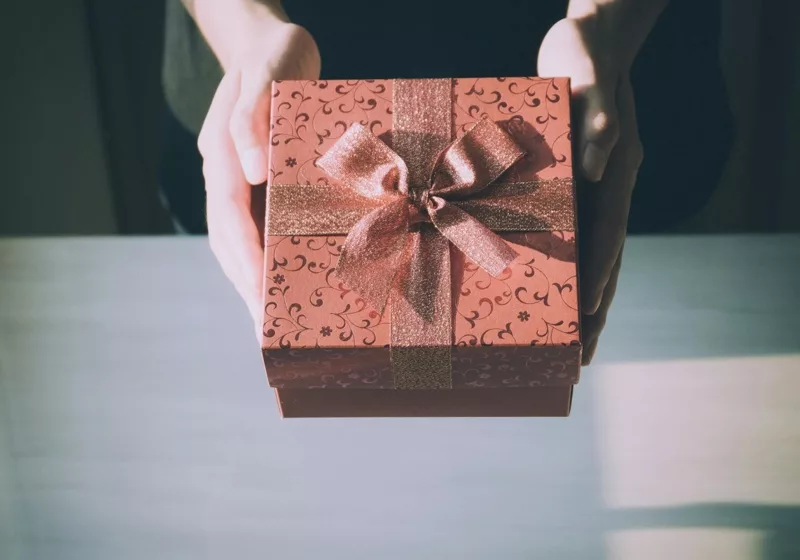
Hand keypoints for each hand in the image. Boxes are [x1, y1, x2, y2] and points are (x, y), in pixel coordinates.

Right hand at [198, 22, 319, 340]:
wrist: (270, 45)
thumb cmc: (274, 57)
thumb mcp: (268, 75)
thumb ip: (251, 117)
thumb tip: (253, 169)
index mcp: (224, 156)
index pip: (230, 219)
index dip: (245, 261)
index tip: (259, 299)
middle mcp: (229, 175)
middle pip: (230, 241)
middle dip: (247, 287)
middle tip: (267, 332)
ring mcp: (242, 181)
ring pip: (242, 239)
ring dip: (254, 281)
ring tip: (273, 321)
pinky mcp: (261, 181)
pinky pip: (262, 225)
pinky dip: (270, 256)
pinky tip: (289, 278)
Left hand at [538, 18, 643, 364]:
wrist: (586, 43)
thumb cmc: (587, 51)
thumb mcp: (590, 72)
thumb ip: (599, 116)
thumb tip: (600, 164)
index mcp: (616, 170)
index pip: (610, 231)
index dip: (601, 272)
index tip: (591, 313)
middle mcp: (607, 189)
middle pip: (605, 259)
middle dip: (593, 310)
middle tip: (581, 358)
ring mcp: (591, 193)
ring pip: (588, 257)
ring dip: (578, 304)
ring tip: (567, 348)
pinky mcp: (571, 189)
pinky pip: (566, 237)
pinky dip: (558, 270)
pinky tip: (539, 295)